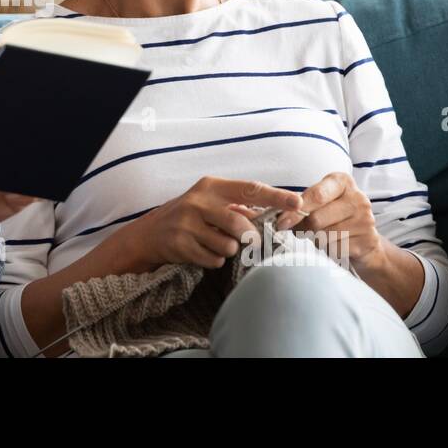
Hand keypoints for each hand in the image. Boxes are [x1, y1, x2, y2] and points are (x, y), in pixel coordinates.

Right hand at [103, 177, 301, 272]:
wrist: (149, 233)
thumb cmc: (190, 216)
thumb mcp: (211, 203)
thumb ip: (239, 207)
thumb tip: (275, 215)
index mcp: (211, 186)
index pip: (250, 189)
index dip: (276, 197)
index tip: (298, 203)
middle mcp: (198, 202)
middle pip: (240, 224)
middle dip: (249, 237)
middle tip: (248, 241)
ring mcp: (186, 223)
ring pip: (228, 246)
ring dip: (228, 250)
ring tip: (215, 244)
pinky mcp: (179, 245)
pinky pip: (213, 259)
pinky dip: (214, 260)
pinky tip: (202, 251)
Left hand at [275, 171, 385, 272]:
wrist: (364, 241)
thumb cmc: (334, 218)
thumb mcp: (320, 204)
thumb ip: (302, 205)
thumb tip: (282, 219)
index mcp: (342, 182)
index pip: (315, 195)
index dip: (295, 211)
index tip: (281, 223)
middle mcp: (357, 198)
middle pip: (316, 218)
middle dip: (303, 228)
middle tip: (301, 230)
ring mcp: (365, 220)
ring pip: (324, 236)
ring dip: (316, 239)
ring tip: (321, 235)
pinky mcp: (367, 241)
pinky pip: (335, 249)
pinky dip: (329, 249)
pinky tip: (335, 244)